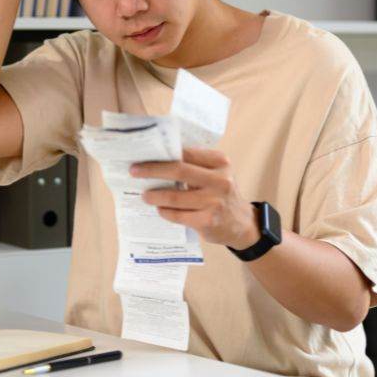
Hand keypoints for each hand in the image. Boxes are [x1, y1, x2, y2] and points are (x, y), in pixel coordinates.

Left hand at [131, 147, 259, 249]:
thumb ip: (195, 165)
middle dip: (152, 170)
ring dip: (155, 196)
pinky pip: (178, 215)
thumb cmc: (222, 194)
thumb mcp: (217, 173)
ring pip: (175, 196)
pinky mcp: (208, 221)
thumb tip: (159, 158)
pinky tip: (160, 209)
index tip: (143, 155)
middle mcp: (220, 180)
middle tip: (134, 171)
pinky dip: (165, 212)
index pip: (186, 153)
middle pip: (178, 170)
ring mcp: (214, 201)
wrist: (242, 223)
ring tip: (145, 195)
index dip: (163, 153)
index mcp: (220, 162)